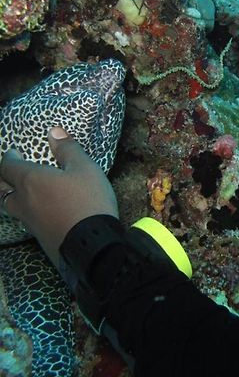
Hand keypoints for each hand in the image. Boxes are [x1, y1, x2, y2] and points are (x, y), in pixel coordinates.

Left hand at [0, 127, 118, 267]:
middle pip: (2, 190)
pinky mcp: (41, 239)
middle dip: (3, 180)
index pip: (8, 167)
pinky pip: (27, 221)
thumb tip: (53, 131)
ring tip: (21, 192)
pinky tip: (40, 213)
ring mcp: (31, 223)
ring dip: (12, 197)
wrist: (92, 244)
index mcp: (31, 180)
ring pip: (12, 207)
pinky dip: (27, 212)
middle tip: (9, 173)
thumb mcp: (85, 168)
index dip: (8, 158)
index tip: (13, 153)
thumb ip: (68, 149)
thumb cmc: (88, 200)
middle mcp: (24, 202)